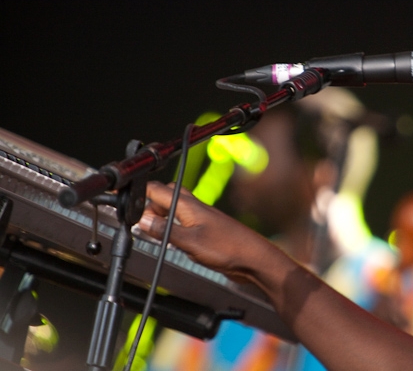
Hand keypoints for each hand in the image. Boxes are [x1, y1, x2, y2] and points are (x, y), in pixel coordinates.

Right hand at [138, 181, 279, 285]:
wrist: (253, 259)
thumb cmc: (228, 248)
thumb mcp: (189, 242)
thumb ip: (164, 230)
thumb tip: (142, 220)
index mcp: (189, 205)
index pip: (157, 190)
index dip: (139, 192)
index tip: (123, 197)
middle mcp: (194, 208)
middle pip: (165, 196)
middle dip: (148, 204)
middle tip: (135, 220)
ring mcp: (200, 219)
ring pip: (174, 209)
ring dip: (159, 217)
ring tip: (147, 230)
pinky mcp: (205, 231)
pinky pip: (182, 222)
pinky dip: (170, 227)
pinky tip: (168, 239)